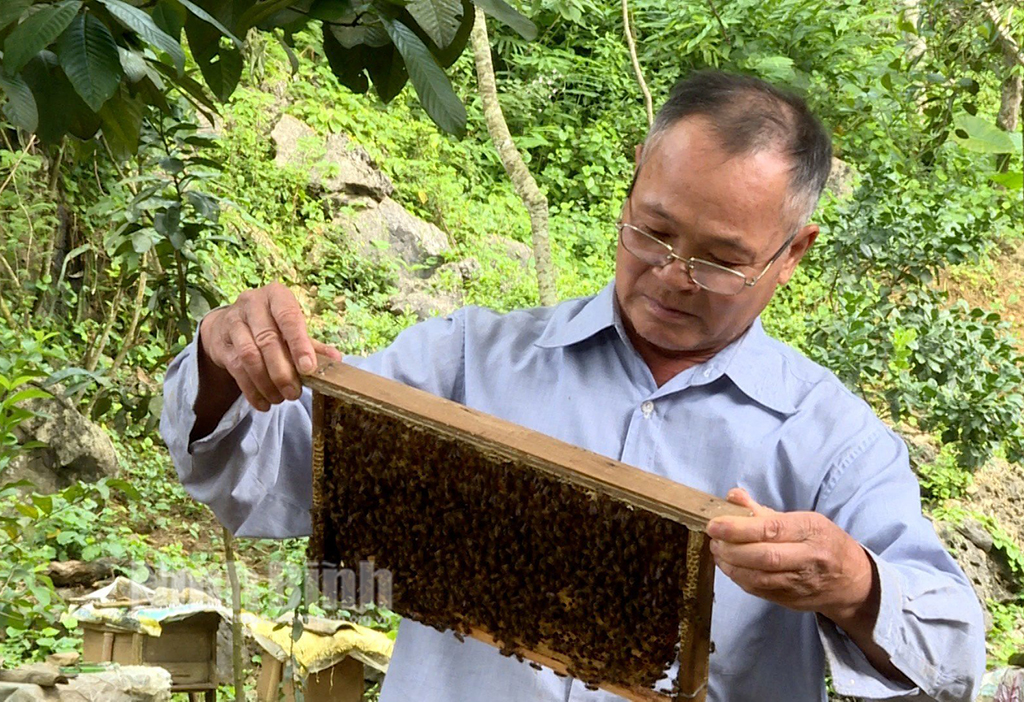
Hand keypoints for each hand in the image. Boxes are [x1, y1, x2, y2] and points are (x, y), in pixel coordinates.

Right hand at [199, 282, 341, 411]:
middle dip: (283, 371)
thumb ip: (312, 344)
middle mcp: (252, 303)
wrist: (227, 325)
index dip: (299, 344)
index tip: (309, 369)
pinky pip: (236, 368)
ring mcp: (233, 321)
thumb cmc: (269, 324)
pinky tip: (263, 403)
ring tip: (280, 398)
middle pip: (268, 340)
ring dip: (266, 382)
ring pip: (250, 356)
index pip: (289, 317)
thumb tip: (336, 359)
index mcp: (276, 295)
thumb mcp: (290, 328)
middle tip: (294, 393)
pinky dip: (251, 389)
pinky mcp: (221, 342)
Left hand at [707, 488, 875, 626]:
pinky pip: (759, 591)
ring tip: (717, 551)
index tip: (715, 524)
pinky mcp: (792, 601)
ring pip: (759, 578)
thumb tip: (732, 496)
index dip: (739, 528)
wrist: (852, 581)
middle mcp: (809, 559)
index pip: (772, 529)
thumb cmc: (823, 542)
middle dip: (732, 548)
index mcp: (812, 531)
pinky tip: (729, 566)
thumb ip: (764, 510)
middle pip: (764, 557)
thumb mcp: (803, 519)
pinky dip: (739, 578)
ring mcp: (801, 584)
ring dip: (731, 565)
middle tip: (714, 539)